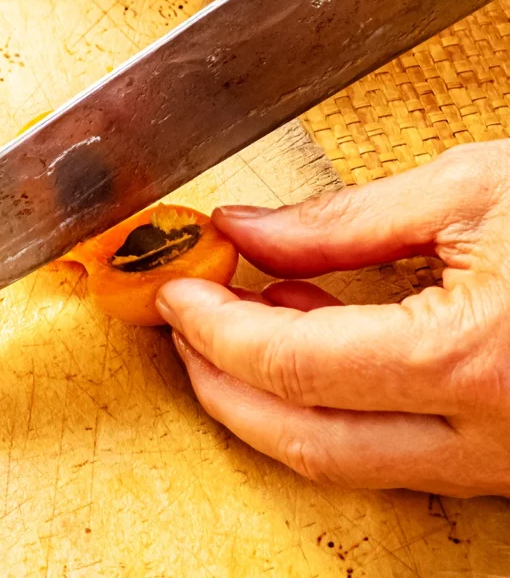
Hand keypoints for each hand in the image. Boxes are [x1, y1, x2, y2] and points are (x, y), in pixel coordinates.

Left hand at [156, 141, 509, 495]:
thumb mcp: (468, 192)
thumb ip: (346, 219)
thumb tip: (248, 230)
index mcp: (466, 357)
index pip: (293, 365)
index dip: (217, 328)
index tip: (177, 292)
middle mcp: (483, 435)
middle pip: (306, 438)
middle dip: (222, 382)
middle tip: (183, 323)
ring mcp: (497, 462)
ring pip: (347, 460)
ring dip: (271, 401)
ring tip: (236, 323)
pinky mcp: (504, 461)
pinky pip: (394, 453)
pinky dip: (334, 408)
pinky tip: (314, 339)